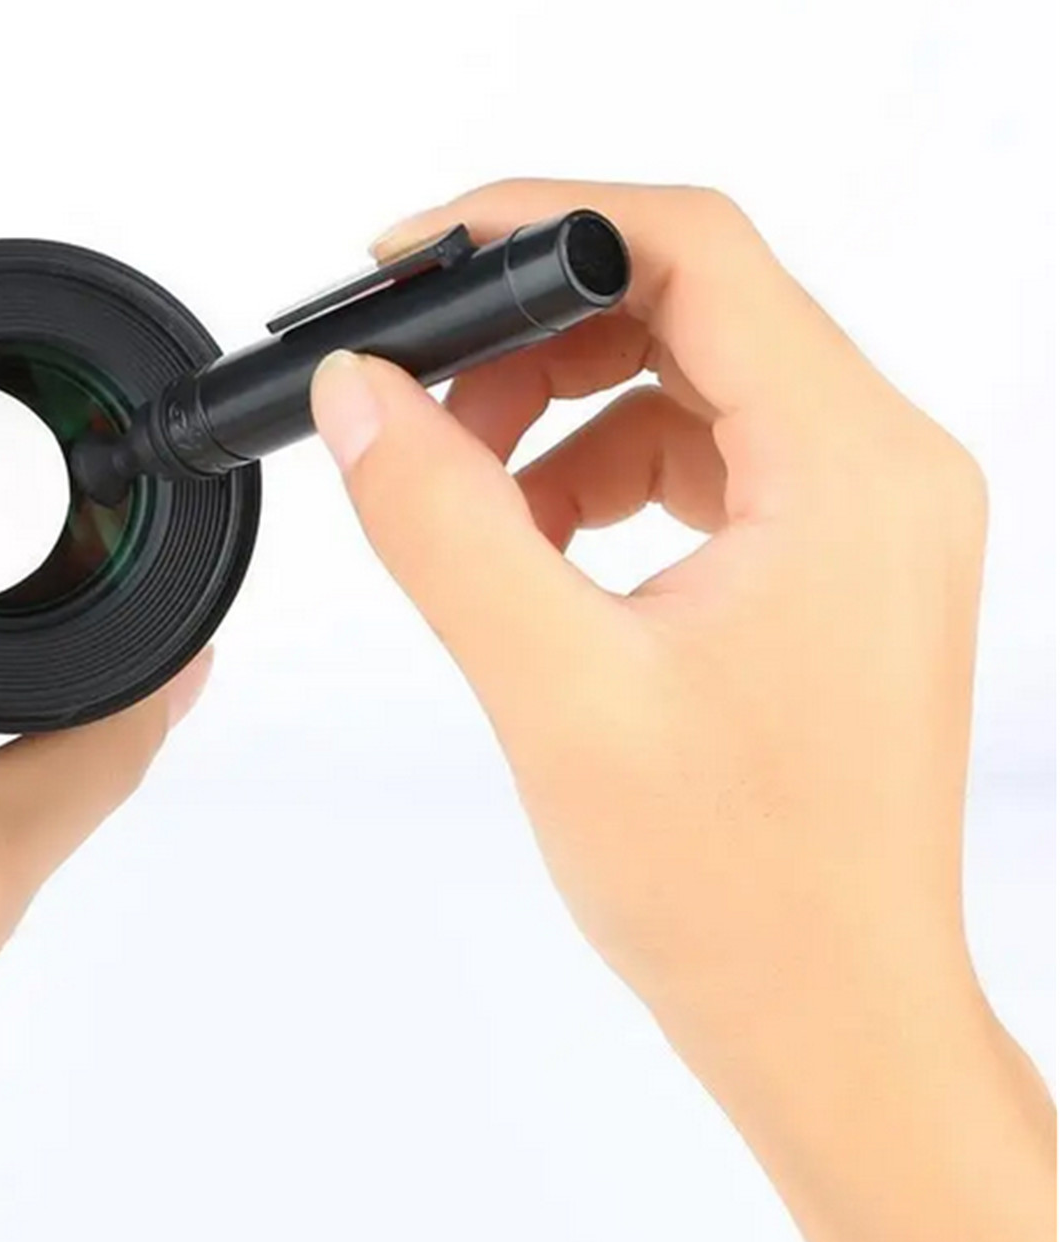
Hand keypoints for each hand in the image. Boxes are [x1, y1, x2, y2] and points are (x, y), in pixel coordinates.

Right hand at [312, 181, 1053, 1241]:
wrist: (831, 1019)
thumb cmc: (737, 892)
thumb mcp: (556, 690)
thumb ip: (443, 524)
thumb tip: (359, 395)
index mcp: (852, 467)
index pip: (694, 250)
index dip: (537, 222)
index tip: (413, 257)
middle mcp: (883, 468)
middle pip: (690, 305)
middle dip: (532, 338)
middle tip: (421, 403)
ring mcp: (864, 518)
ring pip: (687, 382)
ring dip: (560, 415)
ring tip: (472, 502)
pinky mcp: (829, 565)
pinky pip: (700, 461)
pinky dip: (599, 479)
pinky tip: (535, 553)